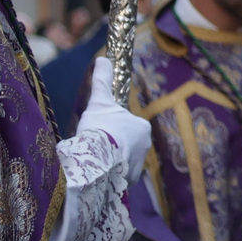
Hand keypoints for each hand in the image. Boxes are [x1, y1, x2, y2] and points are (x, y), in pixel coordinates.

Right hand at [75, 58, 151, 176]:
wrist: (97, 160)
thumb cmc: (100, 128)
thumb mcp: (99, 101)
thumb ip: (102, 81)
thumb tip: (103, 59)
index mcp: (143, 126)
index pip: (124, 126)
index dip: (109, 128)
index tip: (97, 132)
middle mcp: (146, 145)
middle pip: (124, 144)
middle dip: (111, 146)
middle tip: (94, 147)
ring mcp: (139, 165)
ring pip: (122, 161)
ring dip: (110, 162)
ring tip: (94, 161)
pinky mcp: (130, 181)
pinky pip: (119, 177)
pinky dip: (109, 176)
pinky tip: (97, 174)